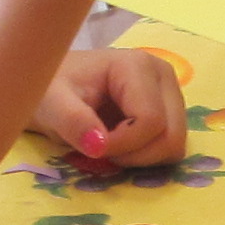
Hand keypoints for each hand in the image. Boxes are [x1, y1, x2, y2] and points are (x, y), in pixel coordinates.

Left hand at [32, 47, 188, 166]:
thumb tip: (98, 146)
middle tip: (101, 149)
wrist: (56, 88)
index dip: (122, 144)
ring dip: (140, 158)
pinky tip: (121, 145)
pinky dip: (145, 156)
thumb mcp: (51, 103)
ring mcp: (170, 94)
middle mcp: (163, 76)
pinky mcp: (170, 112)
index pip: (150, 121)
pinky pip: (169, 148)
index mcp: (138, 66)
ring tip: (109, 146)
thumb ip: (72, 121)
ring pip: (173, 145)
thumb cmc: (52, 89)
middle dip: (135, 155)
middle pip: (171, 136)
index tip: (91, 146)